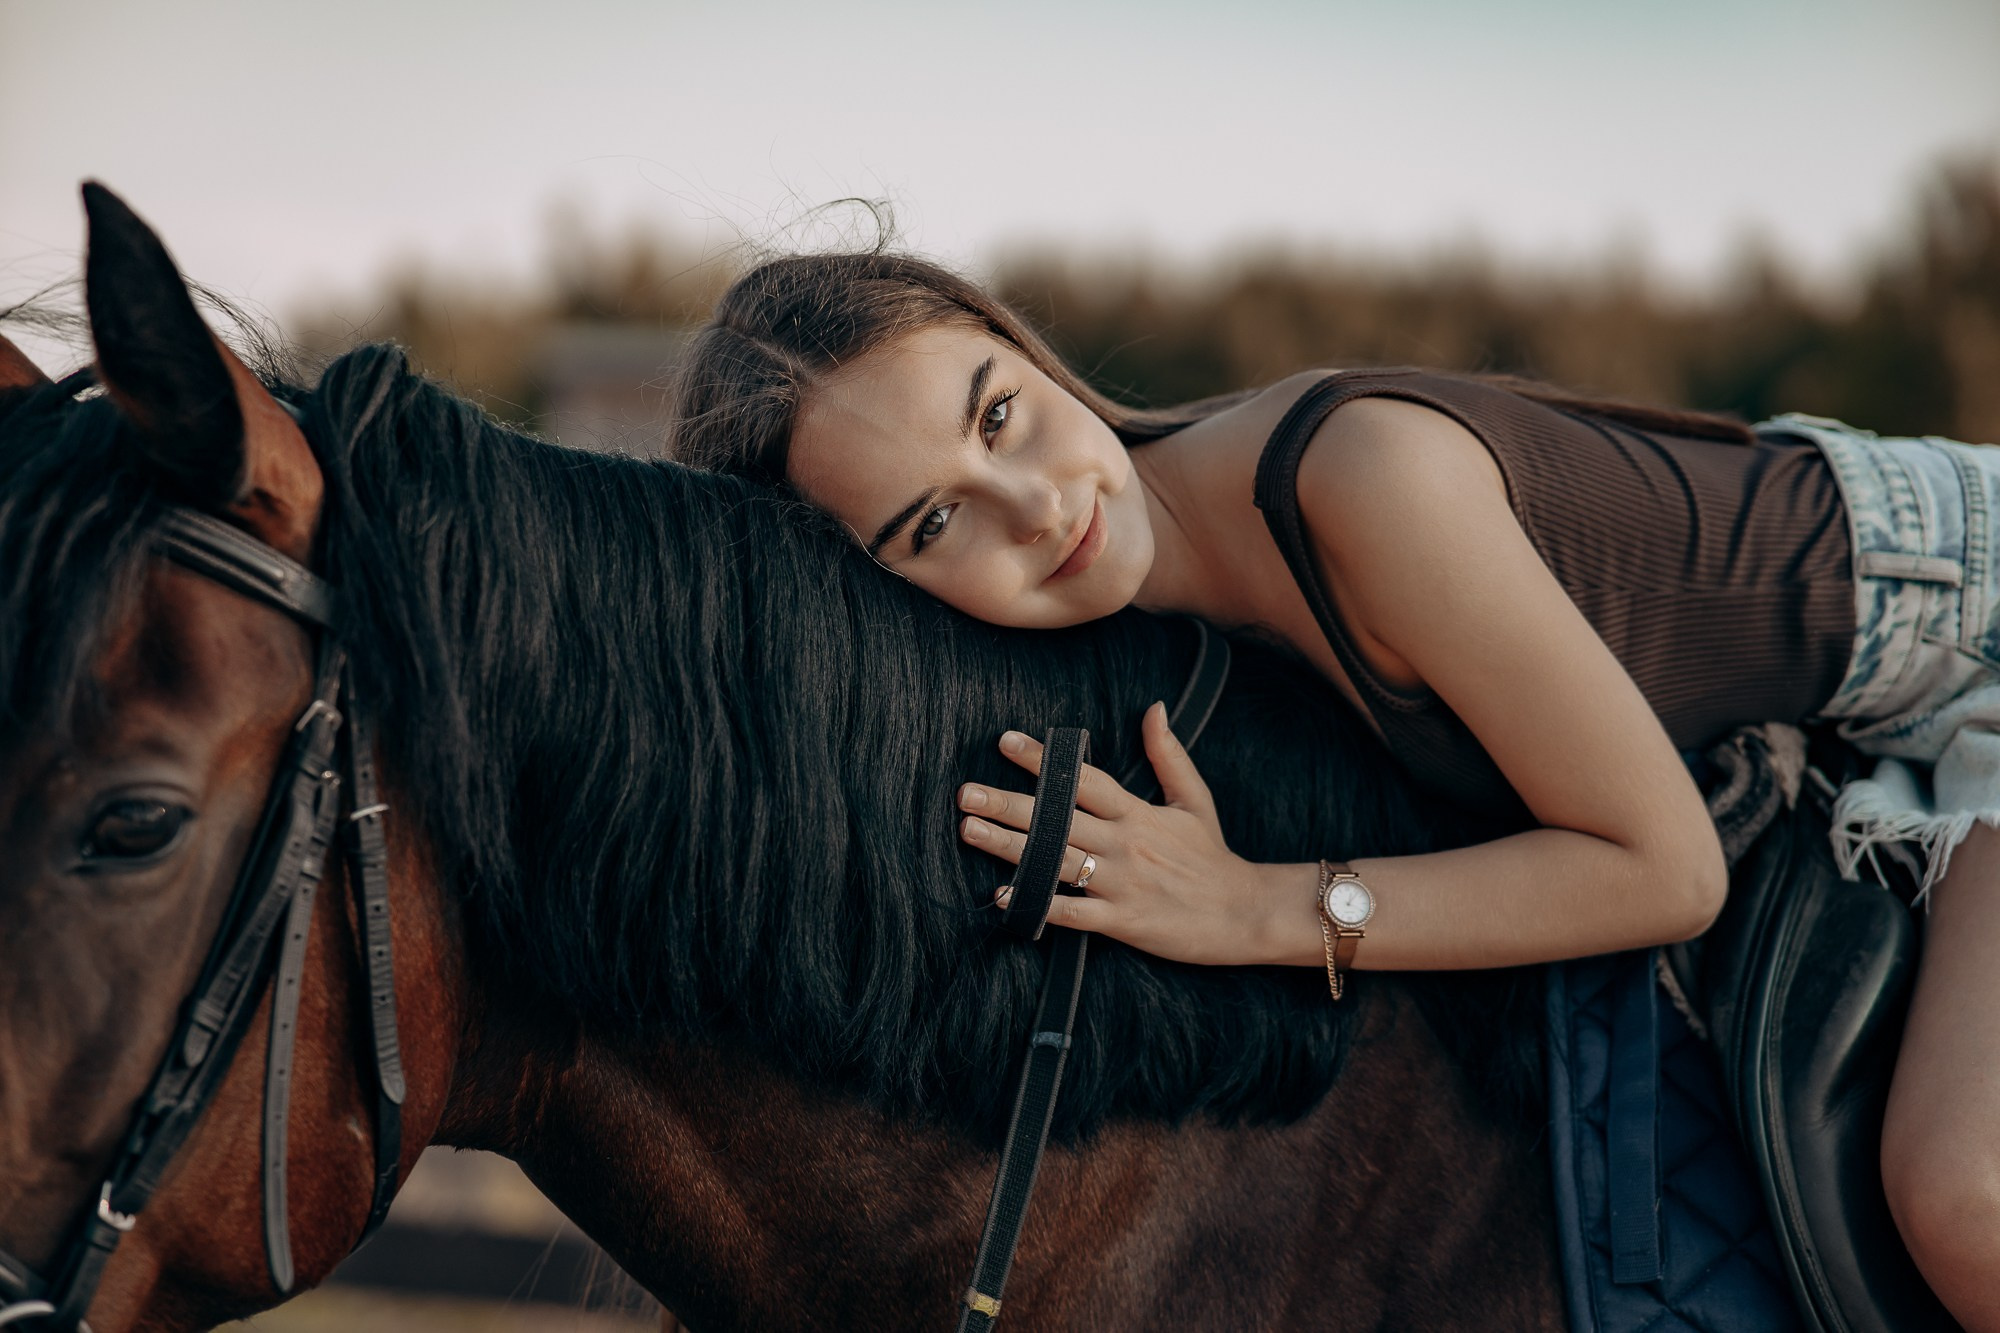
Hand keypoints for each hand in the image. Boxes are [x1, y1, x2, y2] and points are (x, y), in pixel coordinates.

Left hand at [957, 701, 1284, 966]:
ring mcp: (1122, 883)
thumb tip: (1154, 707)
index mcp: (1138, 814)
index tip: (1006, 742)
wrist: (1245, 913)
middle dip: (1009, 804)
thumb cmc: (1214, 857)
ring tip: (971, 830)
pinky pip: (1072, 913)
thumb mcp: (1194, 800)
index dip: (1044, 760)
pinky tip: (1003, 896)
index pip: (1083, 779)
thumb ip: (1168, 755)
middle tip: (966, 792)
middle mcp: (1125, 844)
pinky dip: (1038, 905)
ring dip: (1010, 847)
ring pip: (1057, 861)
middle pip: (1059, 819)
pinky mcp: (1123, 921)